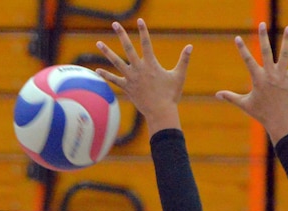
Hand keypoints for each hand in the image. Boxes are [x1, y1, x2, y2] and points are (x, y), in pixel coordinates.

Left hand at [96, 18, 191, 133]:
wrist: (160, 113)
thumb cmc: (171, 95)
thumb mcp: (179, 76)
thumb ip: (184, 60)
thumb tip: (190, 46)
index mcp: (151, 64)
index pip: (146, 43)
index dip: (143, 31)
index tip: (140, 21)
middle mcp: (139, 69)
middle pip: (128, 48)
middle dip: (121, 34)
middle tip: (115, 24)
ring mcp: (131, 78)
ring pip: (116, 62)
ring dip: (107, 52)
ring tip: (98, 43)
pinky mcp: (127, 88)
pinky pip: (114, 80)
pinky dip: (105, 75)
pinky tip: (96, 70)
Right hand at [216, 23, 287, 143]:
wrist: (280, 122)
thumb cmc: (261, 114)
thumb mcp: (244, 104)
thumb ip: (230, 97)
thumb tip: (217, 94)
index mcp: (258, 79)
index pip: (248, 60)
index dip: (242, 49)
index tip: (237, 38)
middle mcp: (270, 75)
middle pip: (266, 51)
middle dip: (263, 37)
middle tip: (261, 24)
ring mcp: (282, 77)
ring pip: (284, 55)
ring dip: (287, 40)